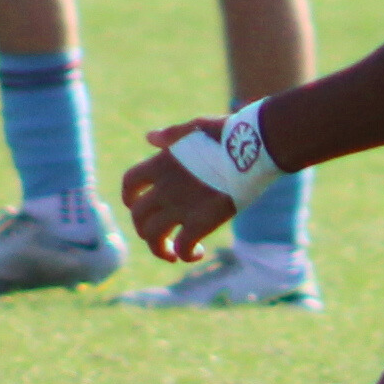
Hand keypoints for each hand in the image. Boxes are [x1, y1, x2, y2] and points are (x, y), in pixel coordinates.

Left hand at [120, 136, 235, 261]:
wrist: (254, 146)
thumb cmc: (228, 133)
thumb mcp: (194, 128)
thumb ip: (170, 136)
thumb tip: (150, 137)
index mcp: (160, 164)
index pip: (130, 183)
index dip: (129, 197)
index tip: (135, 204)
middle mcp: (164, 187)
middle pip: (138, 216)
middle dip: (144, 228)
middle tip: (160, 235)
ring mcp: (180, 207)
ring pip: (153, 236)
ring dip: (159, 249)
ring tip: (172, 254)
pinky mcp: (201, 223)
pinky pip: (183, 248)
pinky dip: (186, 255)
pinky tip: (197, 253)